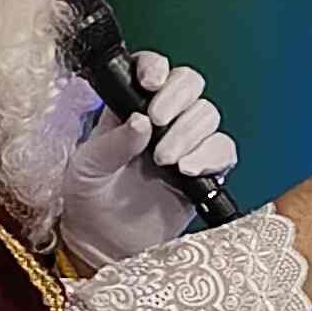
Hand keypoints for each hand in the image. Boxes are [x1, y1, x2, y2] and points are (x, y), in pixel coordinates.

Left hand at [58, 58, 237, 268]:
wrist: (105, 244)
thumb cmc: (89, 198)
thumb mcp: (87, 167)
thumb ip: (114, 142)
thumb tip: (140, 120)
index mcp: (129, 107)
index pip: (150, 69)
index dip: (155, 66)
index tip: (150, 82)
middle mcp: (162, 119)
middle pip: (189, 83)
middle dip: (178, 98)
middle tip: (159, 122)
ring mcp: (186, 143)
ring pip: (208, 114)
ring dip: (189, 133)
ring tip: (166, 161)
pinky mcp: (206, 171)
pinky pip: (224, 149)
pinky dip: (211, 155)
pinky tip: (188, 171)